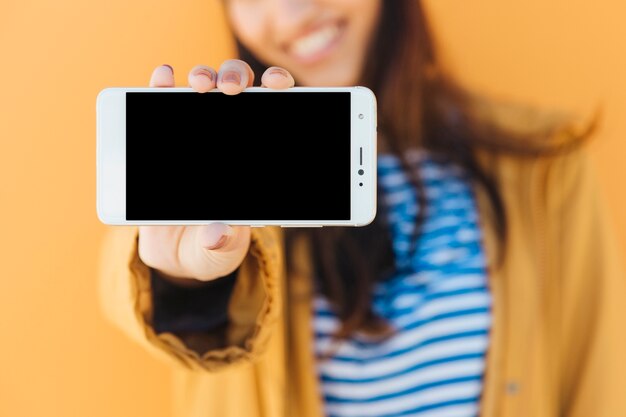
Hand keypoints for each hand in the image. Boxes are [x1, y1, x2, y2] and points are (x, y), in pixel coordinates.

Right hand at [138, 60, 294, 283]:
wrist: (176, 254)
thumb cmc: (212, 247)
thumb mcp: (222, 250)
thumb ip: (224, 243)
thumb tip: (217, 232)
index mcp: (257, 159)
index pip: (277, 114)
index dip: (280, 92)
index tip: (280, 87)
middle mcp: (229, 138)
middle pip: (241, 90)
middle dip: (239, 79)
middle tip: (232, 88)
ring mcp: (196, 132)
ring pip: (206, 88)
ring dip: (206, 76)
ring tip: (201, 85)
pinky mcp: (163, 136)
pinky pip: (163, 102)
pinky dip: (163, 85)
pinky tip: (163, 79)